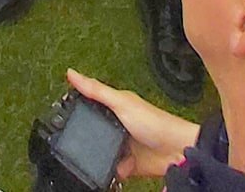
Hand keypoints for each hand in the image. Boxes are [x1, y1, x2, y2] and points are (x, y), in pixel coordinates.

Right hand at [65, 69, 197, 180]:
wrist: (177, 153)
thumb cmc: (156, 122)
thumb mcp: (121, 102)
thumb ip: (96, 90)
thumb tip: (72, 74)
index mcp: (116, 107)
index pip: (91, 104)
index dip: (79, 107)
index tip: (66, 110)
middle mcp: (118, 126)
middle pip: (94, 131)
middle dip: (89, 137)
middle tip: (82, 140)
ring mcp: (123, 146)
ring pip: (102, 152)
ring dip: (102, 156)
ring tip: (105, 155)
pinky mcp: (128, 164)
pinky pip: (113, 169)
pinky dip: (114, 170)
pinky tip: (120, 166)